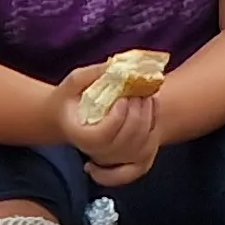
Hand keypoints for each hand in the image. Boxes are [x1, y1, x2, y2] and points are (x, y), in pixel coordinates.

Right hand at [54, 62, 165, 185]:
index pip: (103, 135)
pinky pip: (150, 146)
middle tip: (139, 91)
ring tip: (146, 94)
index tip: (123, 98)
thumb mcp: (75, 81)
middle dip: (137, 112)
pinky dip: (155, 123)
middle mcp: (98, 152)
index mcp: (81, 136)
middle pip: (127, 139)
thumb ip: (93, 74)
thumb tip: (117, 66)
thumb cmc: (70, 98)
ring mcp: (116, 158)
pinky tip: (151, 103)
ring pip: (142, 143)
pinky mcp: (130, 158)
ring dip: (149, 115)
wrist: (69, 119)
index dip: (117, 118)